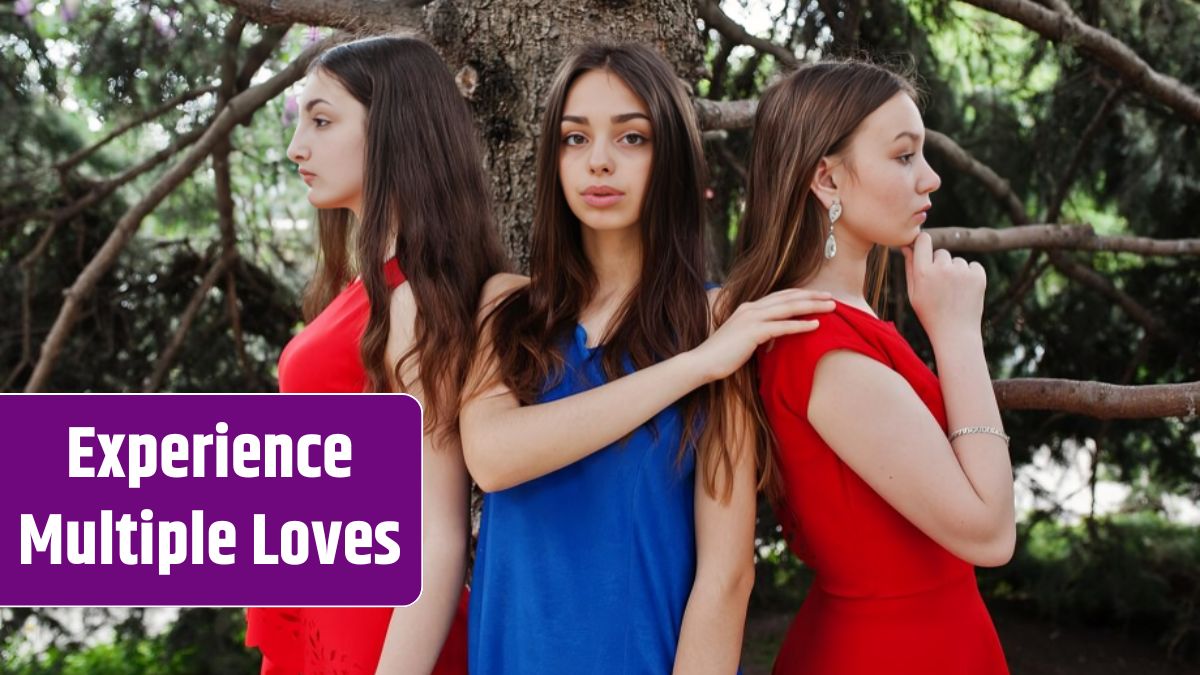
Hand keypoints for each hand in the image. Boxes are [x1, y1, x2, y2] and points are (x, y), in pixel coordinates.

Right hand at [691, 288, 835, 381]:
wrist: (702, 362)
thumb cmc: (721, 355)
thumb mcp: (741, 339)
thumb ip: (757, 333)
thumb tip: (771, 337)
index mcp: (748, 308)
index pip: (779, 296)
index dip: (799, 294)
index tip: (817, 295)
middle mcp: (751, 308)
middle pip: (787, 298)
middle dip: (811, 296)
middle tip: (831, 296)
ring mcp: (752, 318)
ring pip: (788, 308)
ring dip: (812, 306)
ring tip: (831, 307)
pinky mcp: (753, 332)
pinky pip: (782, 327)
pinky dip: (800, 325)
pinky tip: (816, 325)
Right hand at [901, 231, 985, 344]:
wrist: (955, 333)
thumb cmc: (930, 314)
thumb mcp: (913, 293)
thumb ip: (909, 267)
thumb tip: (907, 247)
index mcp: (923, 272)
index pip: (923, 240)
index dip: (923, 243)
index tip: (924, 249)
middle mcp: (942, 268)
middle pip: (941, 253)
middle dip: (940, 264)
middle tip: (940, 286)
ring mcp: (962, 271)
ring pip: (957, 261)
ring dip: (955, 272)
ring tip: (953, 293)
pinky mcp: (978, 275)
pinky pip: (973, 266)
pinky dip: (970, 275)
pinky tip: (965, 292)